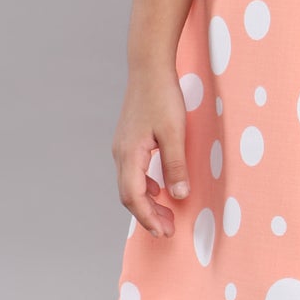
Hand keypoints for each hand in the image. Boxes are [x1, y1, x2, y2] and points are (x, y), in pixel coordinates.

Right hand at [112, 64, 190, 239]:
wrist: (149, 67)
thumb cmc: (162, 96)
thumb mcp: (175, 132)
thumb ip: (175, 165)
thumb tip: (178, 195)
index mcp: (129, 154)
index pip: (133, 197)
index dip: (147, 218)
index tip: (164, 232)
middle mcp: (121, 154)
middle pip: (129, 195)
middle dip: (148, 216)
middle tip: (169, 230)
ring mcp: (123, 147)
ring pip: (130, 184)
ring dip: (147, 202)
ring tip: (167, 214)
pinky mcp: (129, 141)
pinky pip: (134, 172)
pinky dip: (146, 186)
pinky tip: (161, 189)